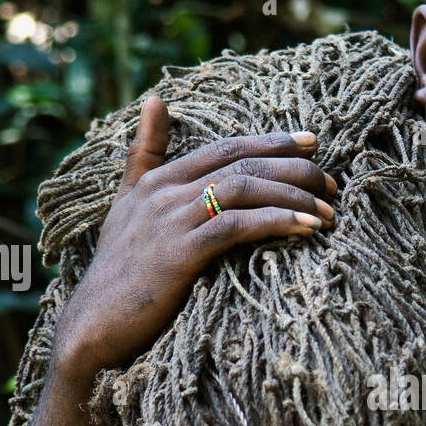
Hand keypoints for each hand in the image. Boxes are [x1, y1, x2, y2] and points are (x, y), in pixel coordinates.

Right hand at [52, 94, 336, 381]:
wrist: (94, 326)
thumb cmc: (118, 274)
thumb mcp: (127, 206)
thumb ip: (144, 156)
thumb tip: (157, 99)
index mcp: (157, 179)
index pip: (225, 148)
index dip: (272, 141)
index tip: (314, 142)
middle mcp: (164, 193)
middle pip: (242, 165)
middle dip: (294, 168)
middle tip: (331, 182)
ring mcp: (171, 221)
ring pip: (244, 190)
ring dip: (294, 196)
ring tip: (329, 210)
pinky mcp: (180, 253)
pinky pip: (238, 226)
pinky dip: (277, 222)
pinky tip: (307, 229)